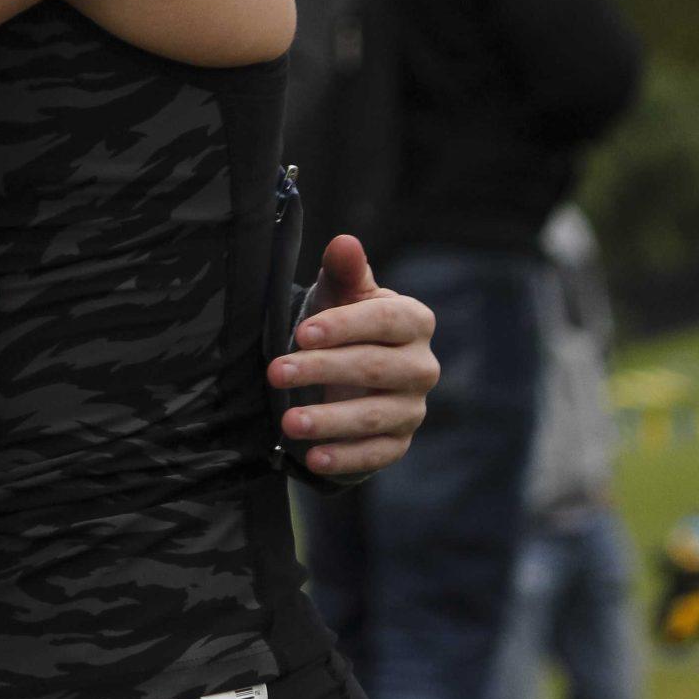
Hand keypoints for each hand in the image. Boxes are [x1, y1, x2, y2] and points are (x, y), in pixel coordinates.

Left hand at [267, 235, 439, 479]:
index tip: (302, 333)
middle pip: (374, 368)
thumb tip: (344, 241)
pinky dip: (345, 457)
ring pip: (374, 415)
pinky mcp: (399, 443)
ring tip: (289, 422)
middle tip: (276, 372)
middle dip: (322, 370)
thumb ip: (344, 271)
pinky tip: (314, 457)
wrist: (347, 372)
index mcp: (414, 320)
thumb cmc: (342, 322)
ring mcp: (413, 408)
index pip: (385, 321)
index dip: (344, 326)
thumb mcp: (339, 293)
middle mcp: (422, 366)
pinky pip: (376, 453)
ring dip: (330, 421)